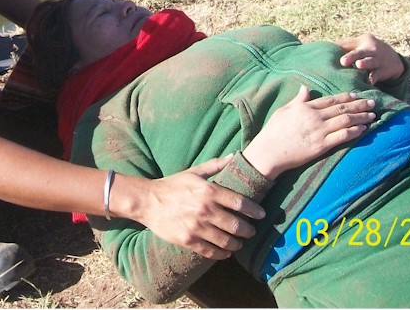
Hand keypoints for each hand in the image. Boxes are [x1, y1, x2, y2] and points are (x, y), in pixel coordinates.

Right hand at [135, 157, 264, 259]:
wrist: (147, 201)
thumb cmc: (171, 185)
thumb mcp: (193, 172)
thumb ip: (215, 165)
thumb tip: (234, 156)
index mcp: (208, 191)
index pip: (240, 202)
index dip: (255, 210)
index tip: (262, 215)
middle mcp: (205, 209)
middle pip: (237, 225)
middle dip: (248, 230)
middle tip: (251, 231)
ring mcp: (197, 227)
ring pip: (227, 241)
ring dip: (237, 244)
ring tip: (239, 243)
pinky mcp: (189, 240)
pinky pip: (212, 252)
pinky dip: (222, 254)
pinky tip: (226, 252)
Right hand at [242, 86, 374, 179]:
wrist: (269, 151)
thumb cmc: (273, 131)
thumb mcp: (283, 110)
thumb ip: (297, 100)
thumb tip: (305, 88)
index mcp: (305, 107)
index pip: (331, 100)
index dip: (346, 97)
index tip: (357, 96)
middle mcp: (314, 117)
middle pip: (342, 108)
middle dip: (360, 105)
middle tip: (373, 103)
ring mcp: (319, 131)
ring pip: (346, 121)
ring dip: (361, 117)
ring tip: (372, 115)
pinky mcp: (321, 145)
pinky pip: (342, 136)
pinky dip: (355, 131)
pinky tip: (364, 129)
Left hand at [336, 34, 404, 83]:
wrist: (395, 60)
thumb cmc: (369, 52)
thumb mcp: (360, 45)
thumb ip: (344, 46)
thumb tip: (324, 49)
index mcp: (364, 41)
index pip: (350, 44)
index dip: (341, 48)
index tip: (331, 53)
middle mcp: (372, 49)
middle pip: (361, 52)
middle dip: (352, 56)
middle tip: (343, 61)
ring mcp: (379, 60)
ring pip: (371, 61)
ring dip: (365, 63)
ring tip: (359, 65)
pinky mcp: (384, 70)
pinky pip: (378, 74)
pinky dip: (373, 78)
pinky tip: (369, 82)